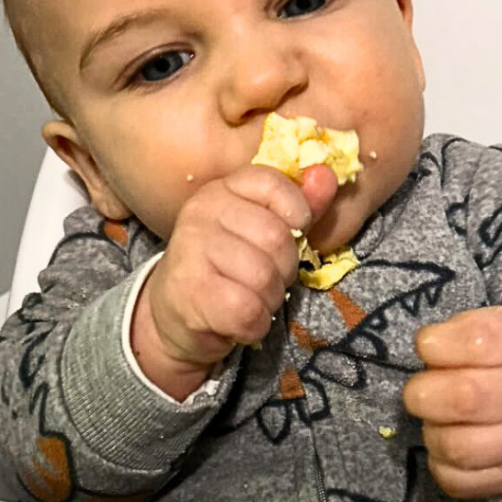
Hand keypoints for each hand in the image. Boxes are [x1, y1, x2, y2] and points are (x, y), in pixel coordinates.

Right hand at [131, 163, 337, 397]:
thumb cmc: (229, 268)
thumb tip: (327, 175)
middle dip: (284, 268)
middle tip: (265, 278)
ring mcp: (191, 250)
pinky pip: (248, 311)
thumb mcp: (264, 229)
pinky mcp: (189, 292)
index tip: (291, 233)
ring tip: (250, 298)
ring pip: (264, 277)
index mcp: (223, 189)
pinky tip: (238, 320)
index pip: (273, 184)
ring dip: (269, 299)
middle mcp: (201, 212)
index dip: (297, 213)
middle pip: (277, 237)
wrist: (174, 314)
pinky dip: (255, 325)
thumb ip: (301, 204)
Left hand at [402, 306, 501, 498]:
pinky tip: (450, 441)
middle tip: (421, 390)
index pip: (477, 341)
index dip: (436, 344)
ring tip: (439, 418)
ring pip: (456, 447)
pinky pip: (456, 481)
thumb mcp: (498, 324)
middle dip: (423, 392)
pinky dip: (440, 463)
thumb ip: (461, 330)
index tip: (428, 345)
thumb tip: (427, 349)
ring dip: (431, 430)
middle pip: (464, 399)